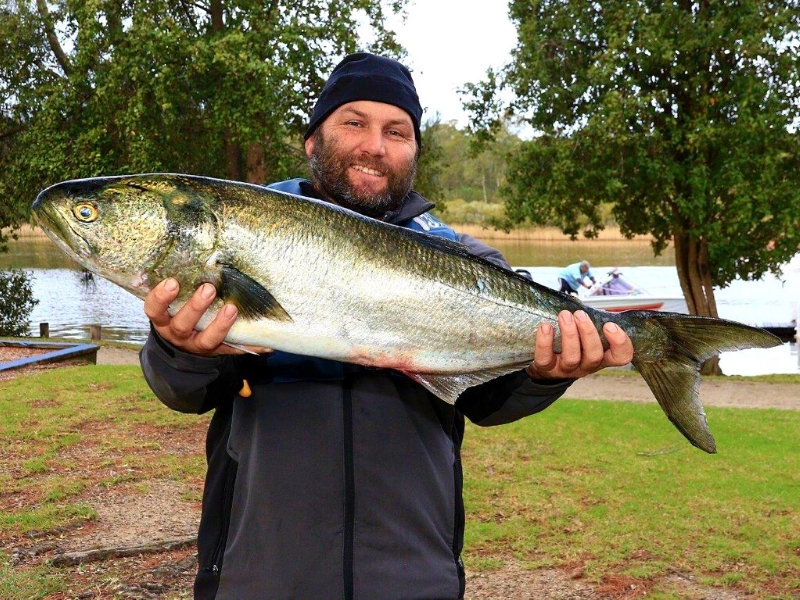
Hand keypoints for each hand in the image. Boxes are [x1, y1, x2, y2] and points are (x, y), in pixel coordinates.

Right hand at [143, 278, 270, 355]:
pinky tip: (265, 344)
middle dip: (195, 307)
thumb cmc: (178, 312)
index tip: (172, 282)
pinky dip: (250, 347)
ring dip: (220, 325)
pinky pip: (233, 351)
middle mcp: (178, 334)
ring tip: (232, 308)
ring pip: (206, 340)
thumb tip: (184, 254)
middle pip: (182, 325)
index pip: (154, 309)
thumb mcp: (170, 303)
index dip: (161, 297)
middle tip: (208, 288)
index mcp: (163, 319)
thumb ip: (176, 286)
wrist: (183, 345)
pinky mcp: (216, 352)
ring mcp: (196, 345)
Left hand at [526, 310, 632, 379]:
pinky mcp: (547, 369)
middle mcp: (586, 366)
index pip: (621, 357)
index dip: (620, 343)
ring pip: (572, 358)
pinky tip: (545, 326)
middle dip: (588, 333)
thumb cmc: (571, 342)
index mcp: (601, 357)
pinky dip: (544, 342)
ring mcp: (566, 369)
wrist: (545, 363)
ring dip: (569, 334)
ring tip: (564, 315)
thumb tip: (592, 303)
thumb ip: (592, 322)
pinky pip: (545, 359)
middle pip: (594, 356)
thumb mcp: (585, 335)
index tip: (610, 325)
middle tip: (580, 314)